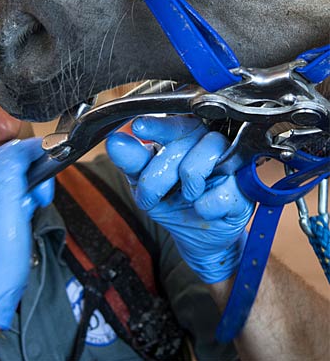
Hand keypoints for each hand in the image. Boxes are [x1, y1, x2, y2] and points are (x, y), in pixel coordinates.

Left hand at [106, 116, 253, 282]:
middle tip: (149, 196)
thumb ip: (133, 162)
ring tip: (185, 196)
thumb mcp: (145, 183)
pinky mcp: (245, 187)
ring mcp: (230, 162)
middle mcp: (208, 142)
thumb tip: (115, 141)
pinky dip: (206, 206)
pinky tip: (204, 208)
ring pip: (203, 159)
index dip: (156, 125)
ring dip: (187, 185)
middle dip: (158, 174)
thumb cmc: (173, 202)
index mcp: (184, 136)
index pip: (171, 122)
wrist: (198, 238)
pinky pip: (222, 191)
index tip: (138, 127)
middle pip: (182, 143)